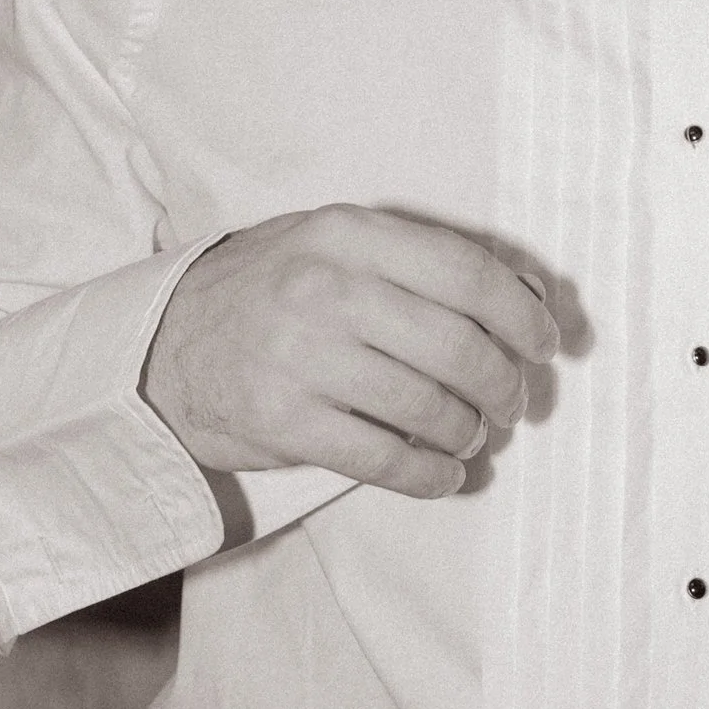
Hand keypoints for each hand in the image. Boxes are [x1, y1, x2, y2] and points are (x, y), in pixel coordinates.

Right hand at [142, 207, 560, 497]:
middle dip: (503, 383)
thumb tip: (530, 291)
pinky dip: (429, 475)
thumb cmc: (270, 292)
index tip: (546, 342)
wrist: (162, 348)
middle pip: (457, 345)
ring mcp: (300, 358)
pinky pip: (383, 459)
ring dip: (467, 429)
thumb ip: (421, 258)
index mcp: (347, 233)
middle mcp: (325, 289)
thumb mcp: (334, 244)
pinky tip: (444, 474)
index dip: (522, 313)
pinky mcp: (283, 423)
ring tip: (471, 432)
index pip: (466, 271)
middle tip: (514, 401)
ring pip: (426, 406)